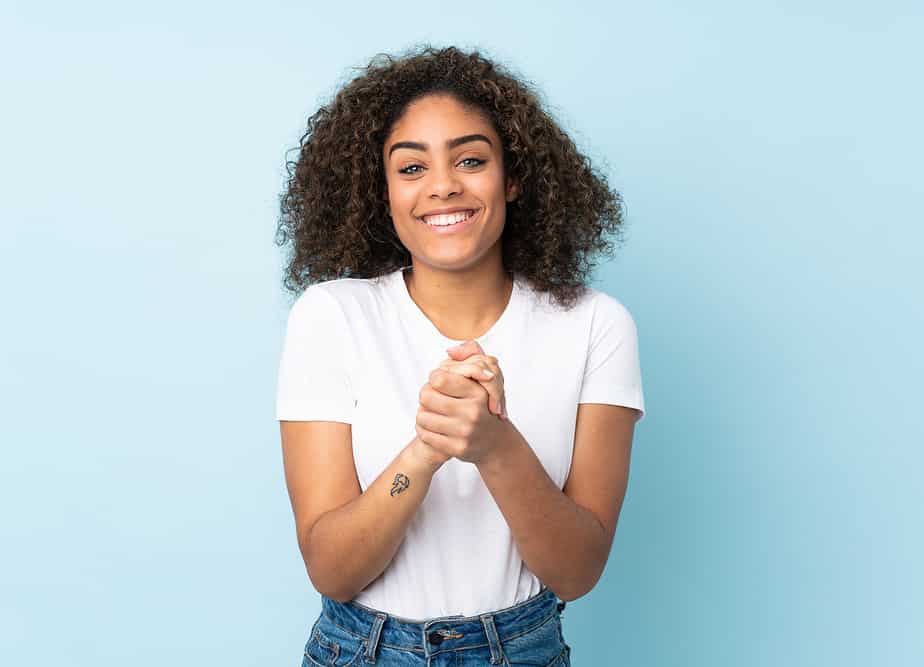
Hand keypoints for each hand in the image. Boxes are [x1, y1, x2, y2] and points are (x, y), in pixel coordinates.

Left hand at [415, 340, 509, 465]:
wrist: (493, 441)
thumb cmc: (481, 407)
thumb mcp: (480, 381)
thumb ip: (469, 359)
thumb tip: (451, 350)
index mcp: (477, 392)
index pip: (438, 378)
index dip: (433, 380)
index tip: (438, 384)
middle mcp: (472, 412)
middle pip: (426, 396)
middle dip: (425, 396)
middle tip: (431, 399)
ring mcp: (465, 432)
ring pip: (422, 417)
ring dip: (422, 414)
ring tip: (430, 413)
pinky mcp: (457, 448)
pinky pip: (425, 435)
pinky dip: (423, 430)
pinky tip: (432, 427)